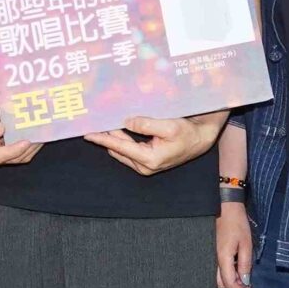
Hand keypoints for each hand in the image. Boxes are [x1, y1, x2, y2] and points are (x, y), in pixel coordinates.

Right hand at [0, 92, 39, 165]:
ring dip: (31, 149)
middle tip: (39, 137)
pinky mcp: (6, 148)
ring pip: (18, 157)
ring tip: (42, 137)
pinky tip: (38, 136)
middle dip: (27, 150)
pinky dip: (30, 146)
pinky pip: (20, 152)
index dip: (14, 151)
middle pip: (12, 159)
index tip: (26, 141)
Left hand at [85, 110, 227, 177]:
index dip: (102, 139)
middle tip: (95, 122)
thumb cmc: (188, 133)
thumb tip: (126, 122)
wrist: (200, 139)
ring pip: (122, 149)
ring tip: (103, 123)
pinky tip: (117, 129)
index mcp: (149, 159)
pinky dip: (122, 139)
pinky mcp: (147, 160)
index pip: (119, 147)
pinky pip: (129, 149)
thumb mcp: (169, 126)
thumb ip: (146, 124)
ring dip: (114, 137)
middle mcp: (145, 166)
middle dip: (106, 136)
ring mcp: (146, 165)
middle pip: (118, 149)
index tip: (88, 134)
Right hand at [216, 202, 253, 287]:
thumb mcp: (246, 244)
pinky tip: (235, 271)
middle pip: (220, 284)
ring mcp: (210, 256)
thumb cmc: (237, 223)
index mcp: (222, 257)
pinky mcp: (210, 252)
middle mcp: (212, 259)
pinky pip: (215, 269)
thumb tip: (245, 281)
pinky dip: (225, 275)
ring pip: (216, 278)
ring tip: (242, 280)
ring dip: (229, 283)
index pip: (229, 283)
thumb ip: (245, 264)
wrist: (224, 207)